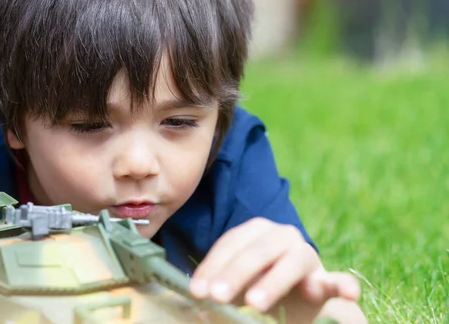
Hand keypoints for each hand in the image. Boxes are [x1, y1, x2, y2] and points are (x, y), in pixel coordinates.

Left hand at [188, 218, 360, 314]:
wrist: (295, 301)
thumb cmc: (254, 287)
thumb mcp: (233, 289)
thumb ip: (217, 293)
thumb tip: (194, 310)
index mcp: (255, 232)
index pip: (230, 244)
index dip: (212, 267)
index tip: (197, 291)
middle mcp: (281, 236)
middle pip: (257, 251)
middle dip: (235, 273)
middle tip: (217, 296)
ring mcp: (306, 256)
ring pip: (291, 262)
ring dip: (273, 282)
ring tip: (255, 303)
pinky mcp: (327, 280)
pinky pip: (337, 280)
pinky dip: (343, 285)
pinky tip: (347, 293)